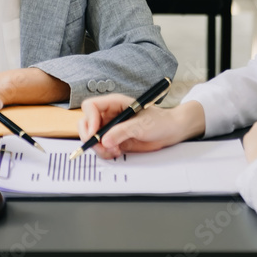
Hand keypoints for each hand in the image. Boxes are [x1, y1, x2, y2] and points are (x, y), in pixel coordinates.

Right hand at [78, 95, 205, 159]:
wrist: (171, 132)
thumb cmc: (160, 121)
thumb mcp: (141, 125)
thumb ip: (122, 132)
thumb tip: (105, 140)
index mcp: (114, 103)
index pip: (91, 106)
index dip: (89, 119)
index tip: (95, 133)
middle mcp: (109, 115)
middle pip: (86, 123)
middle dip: (90, 137)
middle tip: (100, 147)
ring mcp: (110, 128)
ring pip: (92, 138)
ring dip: (99, 148)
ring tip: (114, 151)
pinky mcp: (114, 140)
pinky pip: (101, 147)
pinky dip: (105, 152)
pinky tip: (117, 152)